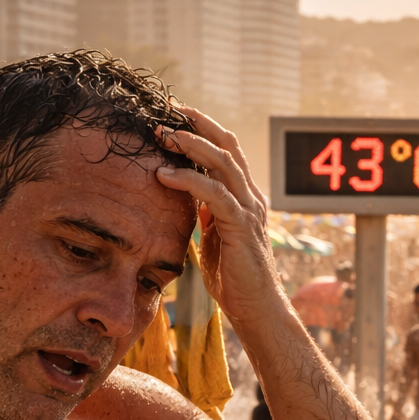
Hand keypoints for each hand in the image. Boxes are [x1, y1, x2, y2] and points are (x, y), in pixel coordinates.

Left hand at [154, 106, 277, 323]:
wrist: (256, 309)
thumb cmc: (234, 278)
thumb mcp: (214, 238)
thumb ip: (206, 215)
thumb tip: (188, 198)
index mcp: (244, 197)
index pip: (226, 150)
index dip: (201, 129)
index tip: (172, 115)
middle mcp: (250, 197)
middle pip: (227, 144)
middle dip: (196, 123)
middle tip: (165, 110)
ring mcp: (249, 210)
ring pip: (223, 162)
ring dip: (190, 144)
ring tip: (162, 135)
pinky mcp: (241, 226)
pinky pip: (215, 194)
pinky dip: (188, 180)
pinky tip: (164, 175)